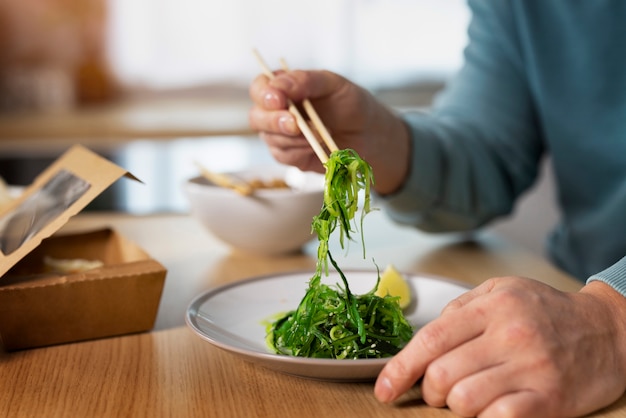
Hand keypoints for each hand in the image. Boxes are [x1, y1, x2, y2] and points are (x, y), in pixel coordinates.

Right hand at [248, 69, 410, 193]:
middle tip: (295, 125)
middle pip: (257, 116)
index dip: (265, 94)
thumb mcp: (334, 85)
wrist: (370, 136)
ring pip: (269, 138)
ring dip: (293, 139)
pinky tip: (316, 147)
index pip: (261, 87)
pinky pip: (282, 156)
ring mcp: (281, 135)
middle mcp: (277, 111)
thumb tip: (279, 84)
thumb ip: (306, 81)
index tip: (279, 100)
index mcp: (285, 87)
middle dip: (274, 121)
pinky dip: (298, 152)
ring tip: (320, 134)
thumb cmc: (352, 105)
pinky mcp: (289, 155)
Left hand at [374, 277, 625, 416]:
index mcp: (491, 306)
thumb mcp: (502, 290)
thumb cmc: (545, 311)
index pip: (430, 340)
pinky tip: (490, 409)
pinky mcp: (550, 398)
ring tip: (468, 396)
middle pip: (442, 375)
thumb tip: (424, 340)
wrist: (608, 330)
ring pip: (465, 401)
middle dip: (430, 390)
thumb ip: (460, 309)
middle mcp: (509, 335)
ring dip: (457, 405)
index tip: (385, 389)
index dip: (400, 369)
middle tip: (439, 389)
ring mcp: (531, 368)